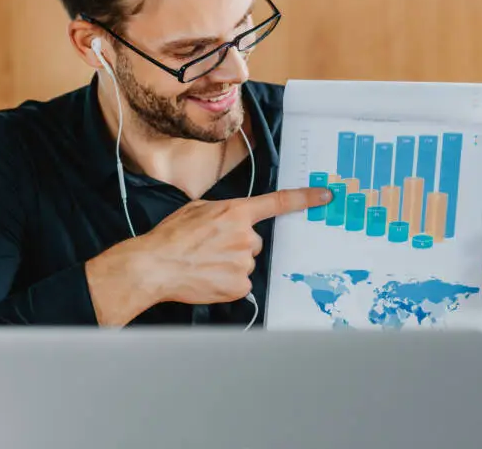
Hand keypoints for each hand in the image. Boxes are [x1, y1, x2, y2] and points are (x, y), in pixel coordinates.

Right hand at [140, 186, 331, 304]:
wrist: (156, 266)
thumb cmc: (171, 237)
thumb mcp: (197, 209)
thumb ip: (222, 212)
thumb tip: (231, 219)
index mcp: (235, 212)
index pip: (278, 203)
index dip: (305, 198)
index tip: (325, 196)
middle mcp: (245, 236)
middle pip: (255, 241)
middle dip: (238, 244)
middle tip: (212, 248)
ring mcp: (244, 262)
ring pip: (247, 262)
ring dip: (231, 263)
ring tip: (205, 263)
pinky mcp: (240, 285)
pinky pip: (241, 282)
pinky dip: (228, 281)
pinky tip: (209, 277)